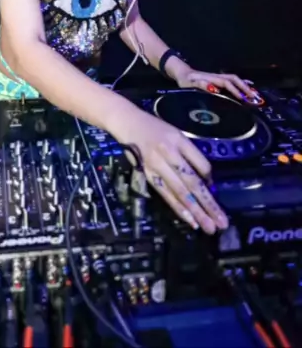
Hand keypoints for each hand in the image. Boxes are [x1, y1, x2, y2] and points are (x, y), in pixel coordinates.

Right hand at [122, 110, 228, 234]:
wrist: (128, 124)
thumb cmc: (156, 128)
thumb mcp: (176, 133)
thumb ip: (190, 153)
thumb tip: (205, 179)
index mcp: (179, 140)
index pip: (201, 163)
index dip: (210, 179)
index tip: (215, 190)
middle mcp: (168, 154)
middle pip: (192, 182)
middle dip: (208, 204)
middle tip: (222, 223)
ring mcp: (157, 167)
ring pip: (180, 193)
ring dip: (196, 212)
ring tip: (210, 228)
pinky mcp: (148, 176)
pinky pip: (166, 195)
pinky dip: (179, 209)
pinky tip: (191, 221)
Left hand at [174, 65, 258, 101]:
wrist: (182, 73)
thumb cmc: (185, 81)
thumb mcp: (189, 84)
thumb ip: (200, 85)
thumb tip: (214, 88)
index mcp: (211, 78)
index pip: (227, 83)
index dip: (235, 90)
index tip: (243, 98)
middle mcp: (217, 76)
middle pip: (234, 79)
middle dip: (244, 87)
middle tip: (254, 97)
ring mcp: (218, 77)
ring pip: (234, 79)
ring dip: (244, 85)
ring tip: (254, 94)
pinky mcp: (218, 80)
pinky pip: (232, 81)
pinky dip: (241, 84)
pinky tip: (247, 88)